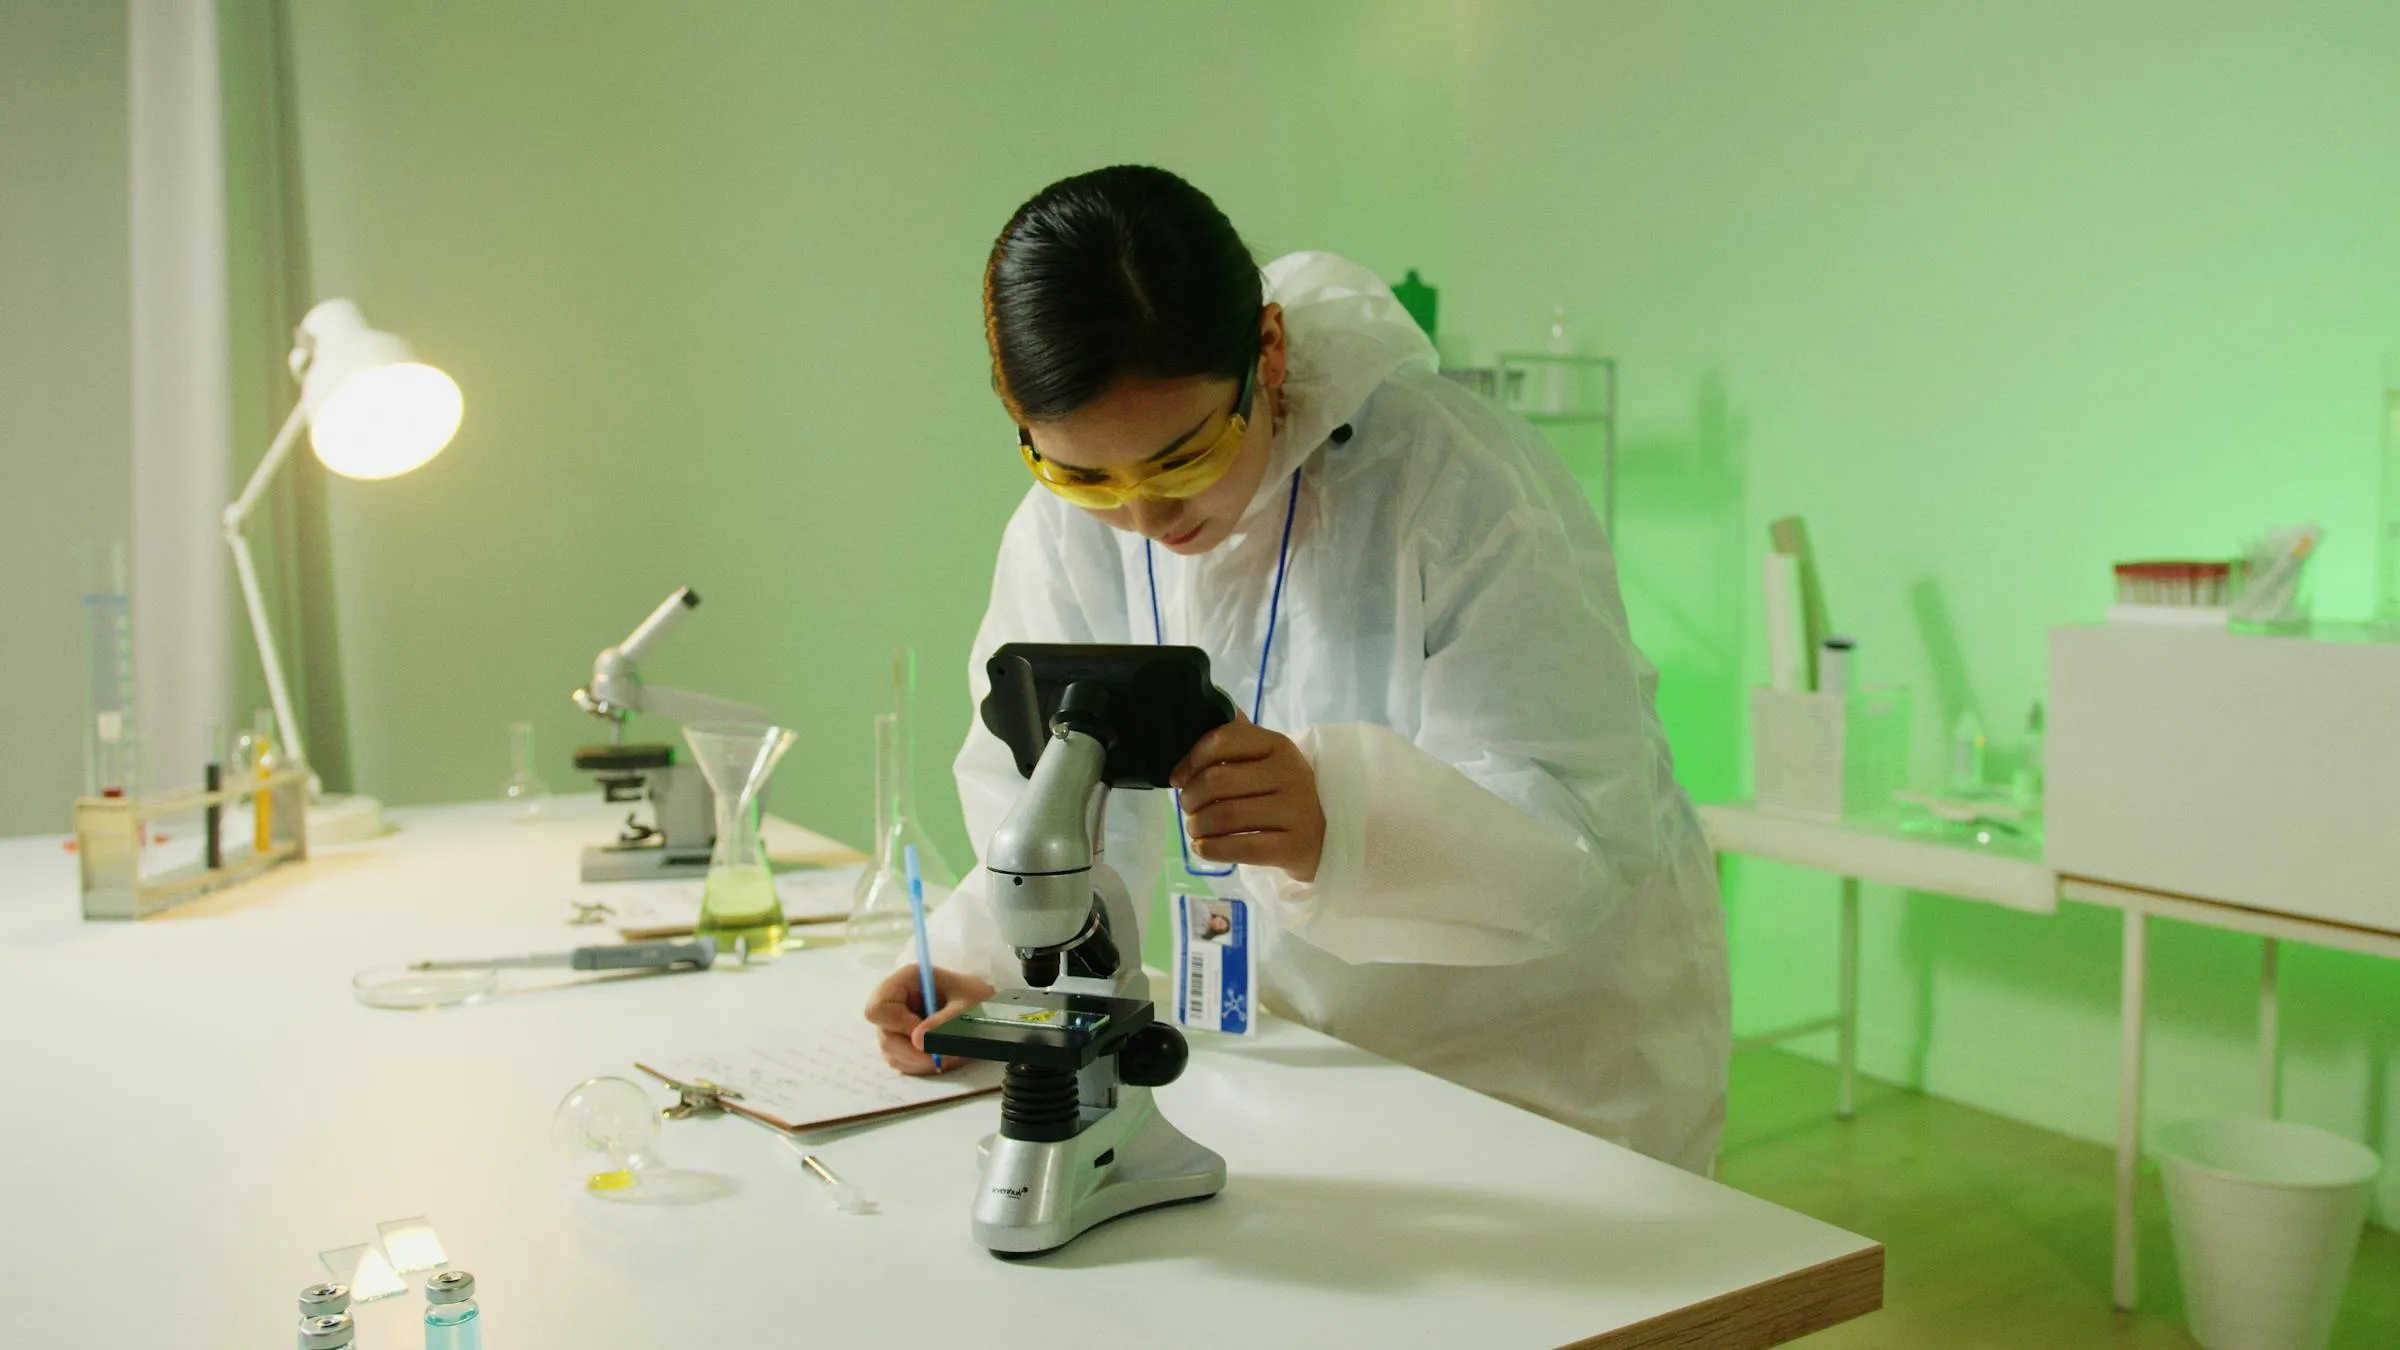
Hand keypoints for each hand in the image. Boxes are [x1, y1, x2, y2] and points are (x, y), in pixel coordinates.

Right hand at [863, 964, 994, 1075]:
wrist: (990, 1011)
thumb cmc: (979, 998)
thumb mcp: (968, 1006)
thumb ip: (945, 1022)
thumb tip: (917, 1040)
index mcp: (907, 981)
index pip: (878, 1007)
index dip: (898, 1024)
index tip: (924, 1034)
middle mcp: (896, 1001)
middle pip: (884, 1034)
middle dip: (912, 1051)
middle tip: (942, 1055)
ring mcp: (897, 1023)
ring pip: (891, 1052)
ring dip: (919, 1061)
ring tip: (949, 1056)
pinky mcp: (904, 1041)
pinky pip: (902, 1061)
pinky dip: (921, 1066)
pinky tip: (942, 1057)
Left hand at [1171, 711, 1325, 880]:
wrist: (1327, 836)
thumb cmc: (1283, 794)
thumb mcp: (1267, 760)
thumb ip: (1237, 737)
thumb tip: (1200, 708)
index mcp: (1278, 745)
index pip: (1222, 740)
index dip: (1190, 760)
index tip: (1178, 778)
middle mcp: (1290, 773)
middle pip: (1217, 780)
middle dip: (1191, 797)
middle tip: (1188, 808)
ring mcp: (1295, 811)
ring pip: (1225, 816)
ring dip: (1198, 825)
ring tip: (1195, 828)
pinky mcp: (1294, 847)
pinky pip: (1241, 848)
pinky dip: (1211, 849)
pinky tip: (1203, 847)